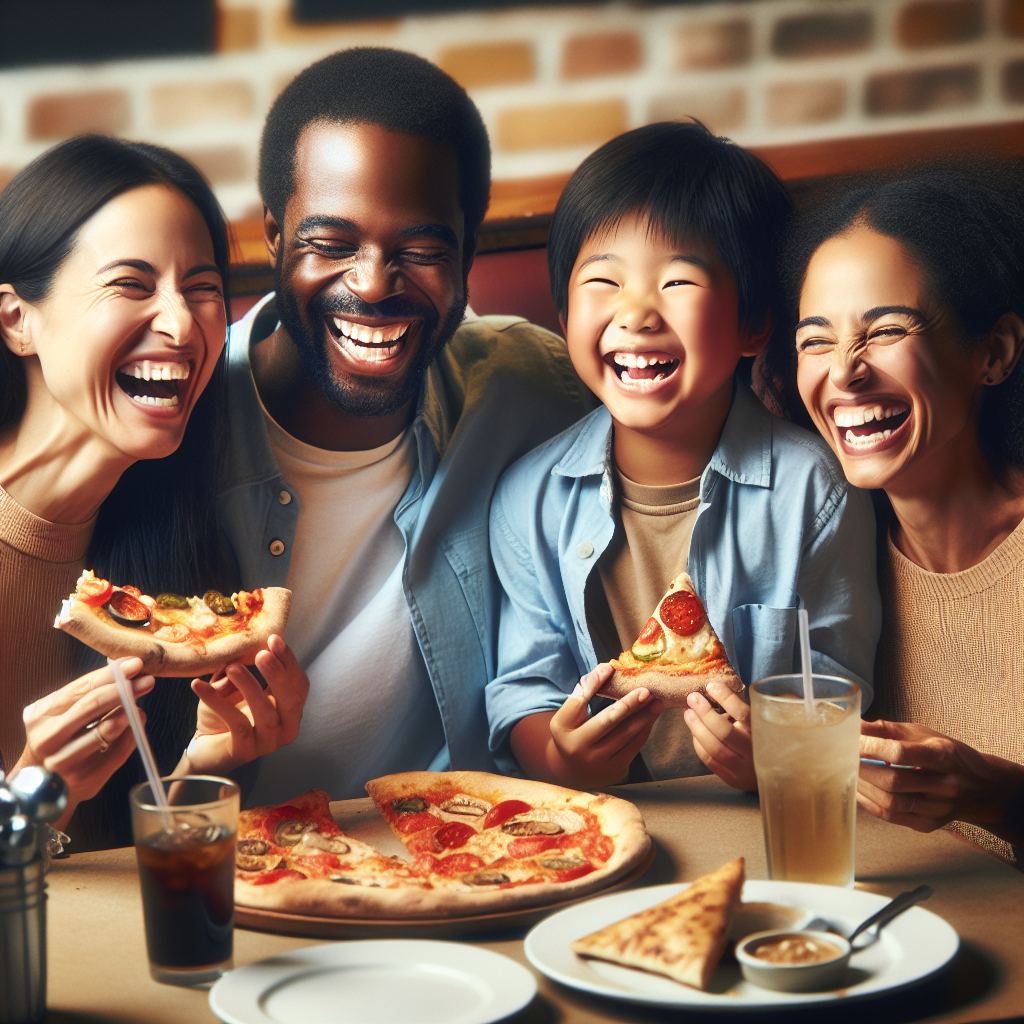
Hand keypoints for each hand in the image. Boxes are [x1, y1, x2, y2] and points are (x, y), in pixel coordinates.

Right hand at [12, 658, 154, 828]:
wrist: (44, 783)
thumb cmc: (58, 737)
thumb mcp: (60, 713)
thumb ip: (87, 692)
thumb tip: (126, 668)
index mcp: (41, 717)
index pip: (81, 689)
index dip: (111, 674)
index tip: (135, 664)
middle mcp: (49, 739)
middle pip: (93, 706)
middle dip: (124, 689)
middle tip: (146, 680)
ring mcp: (67, 761)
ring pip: (107, 729)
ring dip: (130, 712)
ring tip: (138, 704)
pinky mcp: (88, 777)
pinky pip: (120, 749)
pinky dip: (133, 732)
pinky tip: (136, 724)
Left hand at [181, 635, 308, 774]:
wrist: (204, 750)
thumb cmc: (223, 717)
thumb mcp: (235, 687)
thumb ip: (241, 668)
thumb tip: (239, 649)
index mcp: (289, 710)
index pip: (299, 684)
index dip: (289, 662)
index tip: (274, 639)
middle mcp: (285, 728)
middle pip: (292, 701)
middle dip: (278, 675)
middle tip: (261, 654)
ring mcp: (267, 743)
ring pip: (266, 714)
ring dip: (251, 688)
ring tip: (233, 668)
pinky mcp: (245, 751)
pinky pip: (236, 724)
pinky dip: (218, 702)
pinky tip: (199, 686)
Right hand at [511, 664, 663, 788]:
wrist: (573, 771)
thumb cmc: (574, 732)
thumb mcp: (570, 714)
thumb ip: (585, 691)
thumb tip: (607, 668)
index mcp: (562, 727)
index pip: (578, 701)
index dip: (594, 683)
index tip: (609, 668)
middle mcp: (576, 746)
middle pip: (606, 720)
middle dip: (629, 705)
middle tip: (646, 691)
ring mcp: (596, 761)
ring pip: (625, 734)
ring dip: (644, 717)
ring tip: (657, 702)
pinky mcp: (613, 770)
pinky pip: (633, 746)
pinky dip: (643, 730)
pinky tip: (651, 717)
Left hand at [683, 682, 755, 790]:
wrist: (779, 775)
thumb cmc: (763, 739)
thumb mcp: (760, 722)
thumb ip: (742, 710)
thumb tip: (715, 688)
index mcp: (765, 733)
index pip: (743, 713)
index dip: (725, 698)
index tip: (711, 686)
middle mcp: (755, 752)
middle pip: (724, 732)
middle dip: (704, 713)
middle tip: (692, 698)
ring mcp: (743, 769)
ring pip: (713, 748)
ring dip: (696, 728)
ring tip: (688, 713)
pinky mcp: (732, 779)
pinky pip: (709, 760)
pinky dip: (698, 744)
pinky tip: (695, 732)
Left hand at [858, 719, 1023, 845]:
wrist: (981, 788)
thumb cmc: (947, 754)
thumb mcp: (924, 734)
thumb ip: (887, 730)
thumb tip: (853, 725)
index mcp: (945, 755)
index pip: (900, 753)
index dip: (870, 747)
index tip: (849, 740)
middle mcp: (945, 785)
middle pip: (893, 781)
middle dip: (861, 768)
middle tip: (841, 758)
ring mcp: (938, 809)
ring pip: (890, 802)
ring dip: (862, 787)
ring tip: (847, 773)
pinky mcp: (929, 824)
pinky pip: (891, 816)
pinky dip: (869, 802)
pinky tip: (858, 789)